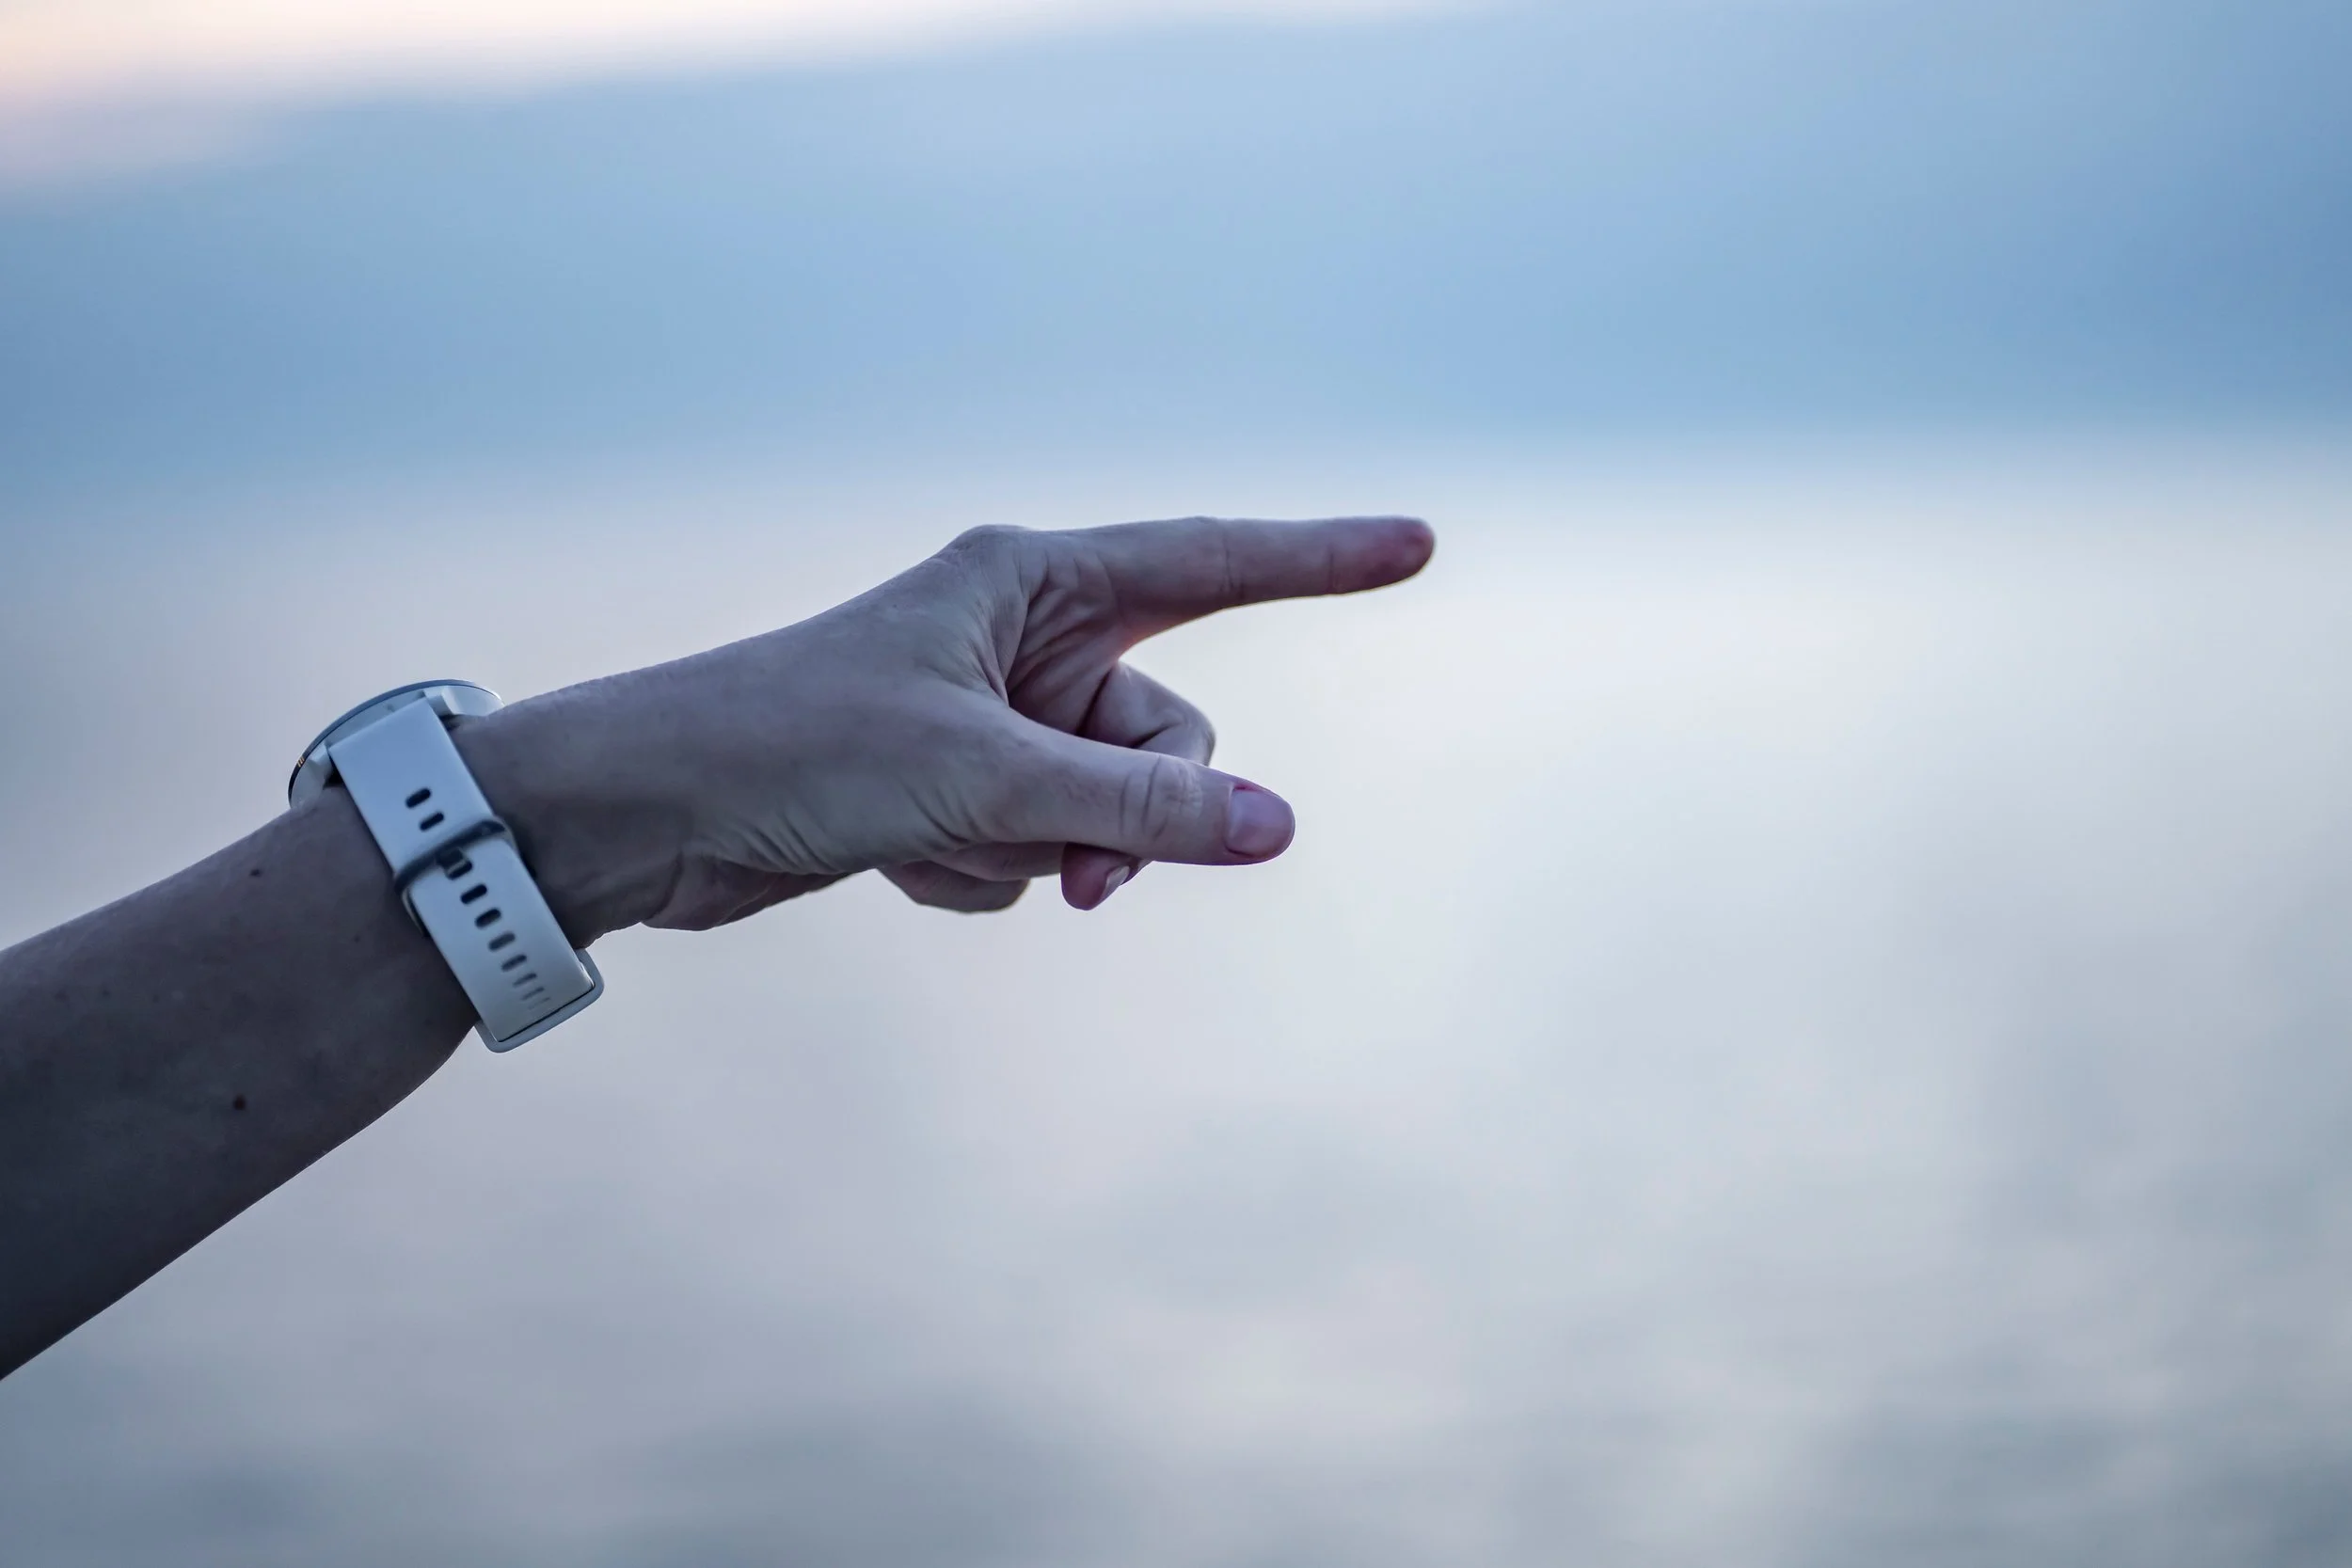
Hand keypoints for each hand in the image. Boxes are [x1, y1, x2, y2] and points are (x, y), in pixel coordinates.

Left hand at [458, 515, 1433, 939]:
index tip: (1416, 543)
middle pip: (1164, 737)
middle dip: (1131, 820)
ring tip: (928, 844)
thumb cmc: (794, 749)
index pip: (1211, 560)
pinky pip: (1032, 850)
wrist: (642, 817)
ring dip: (1035, 854)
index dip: (1320, 558)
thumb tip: (1281, 830)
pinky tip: (886, 859)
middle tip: (1078, 881)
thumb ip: (1138, 813)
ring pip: (1099, 811)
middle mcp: (1021, 636)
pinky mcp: (954, 790)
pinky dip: (978, 874)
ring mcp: (991, 718)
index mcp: (1030, 580)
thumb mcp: (983, 781)